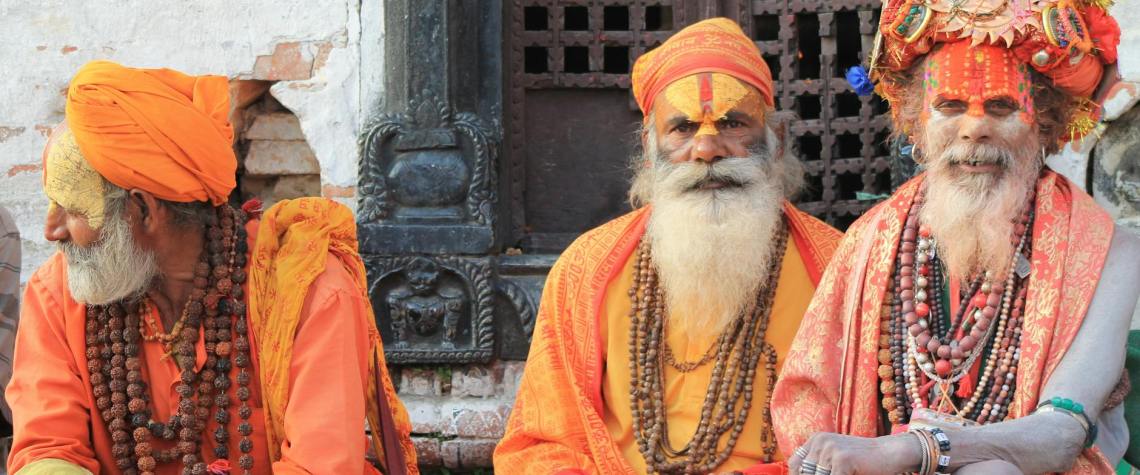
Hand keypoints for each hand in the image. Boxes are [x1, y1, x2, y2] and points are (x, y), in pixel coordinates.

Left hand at [787, 432, 919, 474]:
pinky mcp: (842, 459)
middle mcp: (820, 441)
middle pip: (805, 472)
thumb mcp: (836, 459)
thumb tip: (800, 474)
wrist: (889, 452)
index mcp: (817, 440)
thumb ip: (820, 466)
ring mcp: (830, 449)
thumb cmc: (862, 461)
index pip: (795, 463)